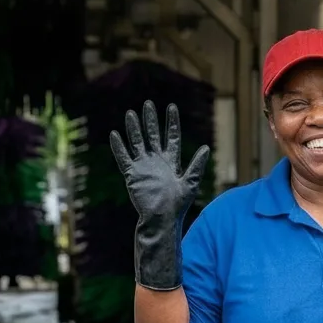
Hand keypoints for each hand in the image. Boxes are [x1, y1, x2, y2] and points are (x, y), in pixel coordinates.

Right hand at [108, 100, 209, 290]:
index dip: (171, 122)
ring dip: (134, 128)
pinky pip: (124, 157)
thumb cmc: (177, 204)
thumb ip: (196, 165)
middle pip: (152, 135)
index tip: (171, 107)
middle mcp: (156, 161)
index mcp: (171, 161)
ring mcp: (143, 167)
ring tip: (130, 113)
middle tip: (147, 104)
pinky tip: (115, 134)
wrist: (161, 218)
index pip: (172, 137)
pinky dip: (119, 147)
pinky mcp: (132, 174)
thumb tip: (206, 148)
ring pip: (137, 142)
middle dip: (150, 120)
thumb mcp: (190, 182)